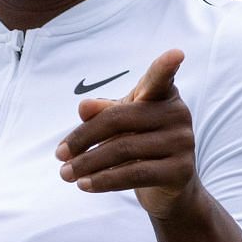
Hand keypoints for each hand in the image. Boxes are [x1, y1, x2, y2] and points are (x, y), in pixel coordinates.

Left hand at [55, 49, 205, 219]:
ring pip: (123, 150)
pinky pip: (134, 174)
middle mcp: (178, 114)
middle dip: (83, 138)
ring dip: (88, 164)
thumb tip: (84, 106)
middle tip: (59, 155)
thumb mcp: (120, 125)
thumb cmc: (139, 145)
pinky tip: (85, 185)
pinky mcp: (181, 171)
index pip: (160, 78)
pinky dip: (104, 180)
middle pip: (119, 120)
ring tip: (65, 173)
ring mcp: (183, 142)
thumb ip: (104, 112)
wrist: (168, 188)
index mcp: (163, 95)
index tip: (176, 54)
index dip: (166, 66)